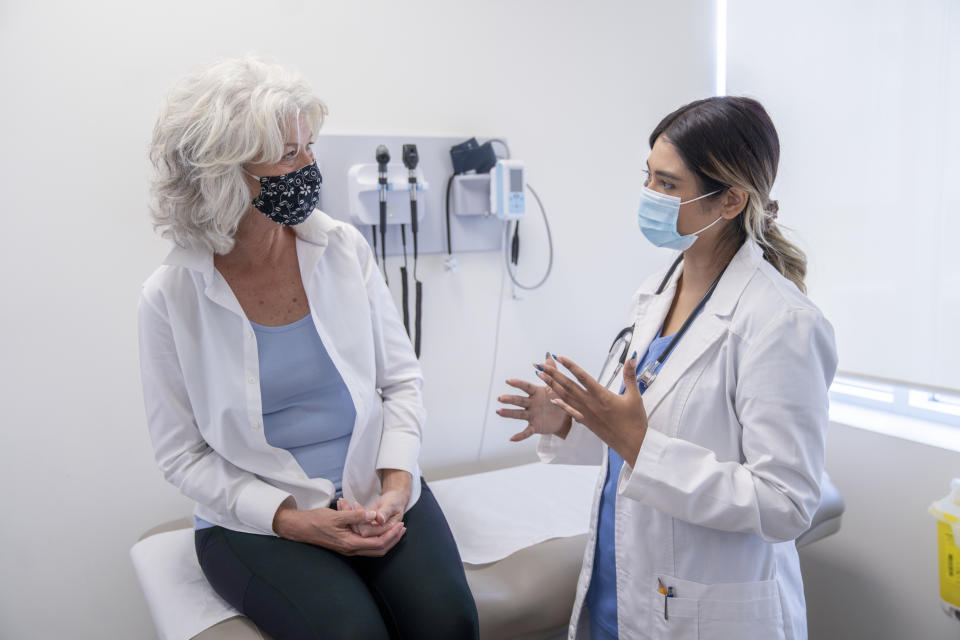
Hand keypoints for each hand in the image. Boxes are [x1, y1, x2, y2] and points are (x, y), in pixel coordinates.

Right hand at [273, 498, 404, 556]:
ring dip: (386, 540)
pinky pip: (366, 546)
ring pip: (373, 549)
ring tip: (395, 529)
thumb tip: (373, 515)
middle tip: (403, 527)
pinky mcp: (345, 545)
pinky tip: (379, 530)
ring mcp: (348, 549)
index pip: (378, 543)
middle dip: (393, 539)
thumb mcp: (337, 515)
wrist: (299, 528)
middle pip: (379, 550)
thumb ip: (355, 515)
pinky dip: (376, 539)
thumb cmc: (316, 521)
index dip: (391, 535)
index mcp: (350, 544)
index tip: (400, 525)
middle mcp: (350, 550)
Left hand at [338, 469, 411, 536]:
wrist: (394, 500)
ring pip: (354, 527)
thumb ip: (385, 512)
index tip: (355, 505)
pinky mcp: (364, 526)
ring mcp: (369, 531)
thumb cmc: (395, 501)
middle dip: (350, 517)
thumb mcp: (391, 505)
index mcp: (386, 531)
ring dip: (347, 513)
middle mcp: (376, 534)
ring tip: (341, 501)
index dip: (360, 521)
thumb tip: (379, 519)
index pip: (369, 532)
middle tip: (342, 502)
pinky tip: (342, 502)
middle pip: (359, 531)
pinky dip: (348, 511)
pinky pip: (353, 522)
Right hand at [497, 353, 572, 441]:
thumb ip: (552, 371)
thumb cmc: (559, 398)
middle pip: (519, 400)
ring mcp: (532, 415)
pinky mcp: (535, 426)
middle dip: (510, 399)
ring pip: (519, 414)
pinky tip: (511, 439)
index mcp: (536, 393)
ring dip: (509, 413)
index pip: (526, 387)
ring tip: (499, 412)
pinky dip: (519, 436)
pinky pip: (526, 432)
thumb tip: (549, 355)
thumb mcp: (557, 386)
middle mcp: (531, 404)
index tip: (508, 381)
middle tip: (500, 398)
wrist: (565, 417)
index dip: (518, 384)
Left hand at [536, 353, 648, 463]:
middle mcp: (591, 404)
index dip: (570, 366)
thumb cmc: (635, 421)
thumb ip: (630, 375)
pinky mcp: (586, 422)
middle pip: (568, 385)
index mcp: (602, 395)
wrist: (632, 444)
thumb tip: (633, 357)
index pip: (582, 377)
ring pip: (565, 397)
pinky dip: (560, 404)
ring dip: (552, 385)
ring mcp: (586, 413)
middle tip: (540, 365)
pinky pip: (570, 412)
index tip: (558, 357)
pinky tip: (551, 398)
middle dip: (553, 374)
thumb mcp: (635, 396)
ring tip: (540, 376)